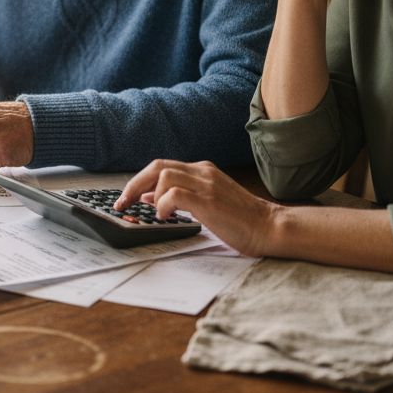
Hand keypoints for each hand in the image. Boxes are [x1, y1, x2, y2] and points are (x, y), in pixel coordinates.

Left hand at [115, 159, 278, 257]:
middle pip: (157, 166)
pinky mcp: (209, 200)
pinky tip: (166, 216)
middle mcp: (202, 172)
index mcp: (202, 170)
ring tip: (155, 213)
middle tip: (123, 203)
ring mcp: (206, 184)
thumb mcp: (205, 203)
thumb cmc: (239, 219)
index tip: (127, 197)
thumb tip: (150, 198)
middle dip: (134, 184)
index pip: (162, 166)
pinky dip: (163, 204)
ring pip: (163, 175)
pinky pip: (174, 193)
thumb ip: (180, 196)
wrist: (269, 226)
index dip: (139, 180)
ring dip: (151, 194)